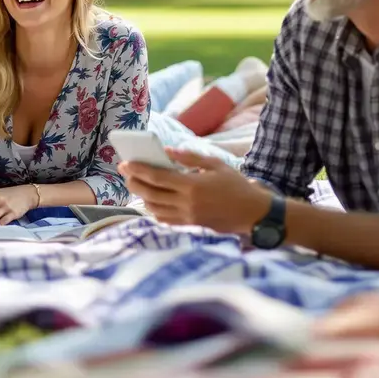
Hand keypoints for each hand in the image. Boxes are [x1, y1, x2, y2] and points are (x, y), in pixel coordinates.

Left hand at [119, 148, 268, 233]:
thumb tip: (168, 151)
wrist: (253, 213)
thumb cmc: (236, 185)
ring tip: (136, 184)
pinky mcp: (190, 225)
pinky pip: (164, 219)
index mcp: (192, 186)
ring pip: (154, 209)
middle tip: (125, 172)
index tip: (125, 163)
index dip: (138, 170)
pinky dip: (153, 210)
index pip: (157, 178)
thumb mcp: (215, 165)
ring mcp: (187, 217)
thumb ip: (190, 158)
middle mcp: (186, 204)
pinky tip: (151, 200)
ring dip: (141, 197)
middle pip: (150, 194)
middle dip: (134, 183)